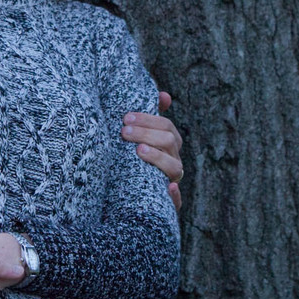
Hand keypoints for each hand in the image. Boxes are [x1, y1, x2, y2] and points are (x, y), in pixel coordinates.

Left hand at [122, 91, 183, 209]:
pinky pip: (176, 202)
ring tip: (139, 151)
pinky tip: (169, 188)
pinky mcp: (167, 203)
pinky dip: (175, 195)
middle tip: (124, 132)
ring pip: (174, 168)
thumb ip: (150, 117)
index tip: (127, 118)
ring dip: (158, 157)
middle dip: (147, 134)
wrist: (122, 199)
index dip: (148, 120)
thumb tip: (165, 95)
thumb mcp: (140, 139)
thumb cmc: (134, 162)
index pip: (166, 127)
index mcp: (169, 145)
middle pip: (169, 142)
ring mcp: (171, 181)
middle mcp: (173, 161)